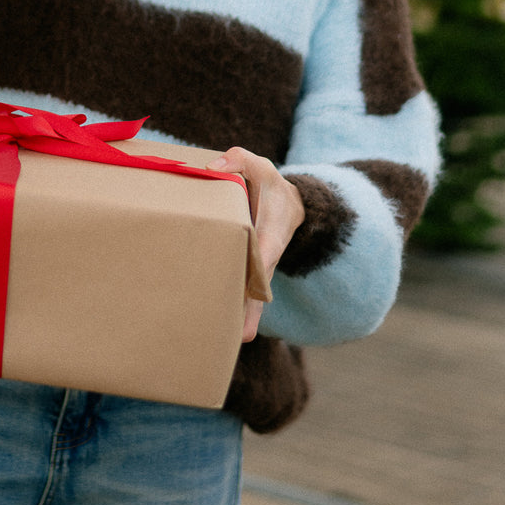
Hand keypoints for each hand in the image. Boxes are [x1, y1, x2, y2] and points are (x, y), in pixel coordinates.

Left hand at [213, 147, 304, 342]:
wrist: (291, 204)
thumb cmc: (270, 185)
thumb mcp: (260, 167)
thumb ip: (239, 160)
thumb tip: (213, 167)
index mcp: (269, 237)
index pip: (260, 263)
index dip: (253, 285)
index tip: (247, 312)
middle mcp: (266, 258)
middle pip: (255, 292)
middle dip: (244, 314)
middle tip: (229, 339)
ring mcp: (260, 268)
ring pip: (252, 299)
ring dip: (240, 320)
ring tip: (222, 344)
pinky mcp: (251, 272)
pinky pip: (245, 294)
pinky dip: (237, 312)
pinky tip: (221, 332)